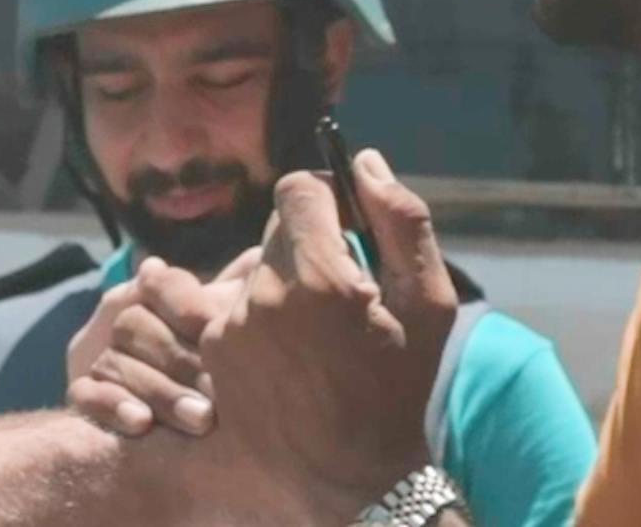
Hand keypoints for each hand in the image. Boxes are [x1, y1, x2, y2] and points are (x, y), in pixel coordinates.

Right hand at [64, 253, 238, 437]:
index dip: (184, 304)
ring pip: (114, 363)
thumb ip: (232, 292)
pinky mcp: (81, 393)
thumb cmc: (207, 361)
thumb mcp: (220, 321)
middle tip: (219, 391)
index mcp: (148, 291)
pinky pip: (86, 395)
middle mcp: (116, 317)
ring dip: (160, 392)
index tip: (215, 327)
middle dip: (181, 361)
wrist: (164, 416)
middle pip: (134, 326)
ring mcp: (94, 355)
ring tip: (201, 419)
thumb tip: (258, 258)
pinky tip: (142, 424)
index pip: (156, 282)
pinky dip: (115, 407)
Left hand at [182, 150, 454, 520]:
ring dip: (284, 283)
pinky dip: (260, 317)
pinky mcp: (212, 353)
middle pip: (275, 229)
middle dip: (308, 246)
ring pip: (255, 268)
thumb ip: (400, 222)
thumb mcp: (428, 304)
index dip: (325, 199)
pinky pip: (234, 305)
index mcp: (323, 280)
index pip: (299, 189)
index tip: (344, 227)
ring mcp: (231, 329)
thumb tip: (363, 161)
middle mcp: (266, 298)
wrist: (350, 479)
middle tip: (340, 292)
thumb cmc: (399, 390)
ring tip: (316, 333)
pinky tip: (290, 354)